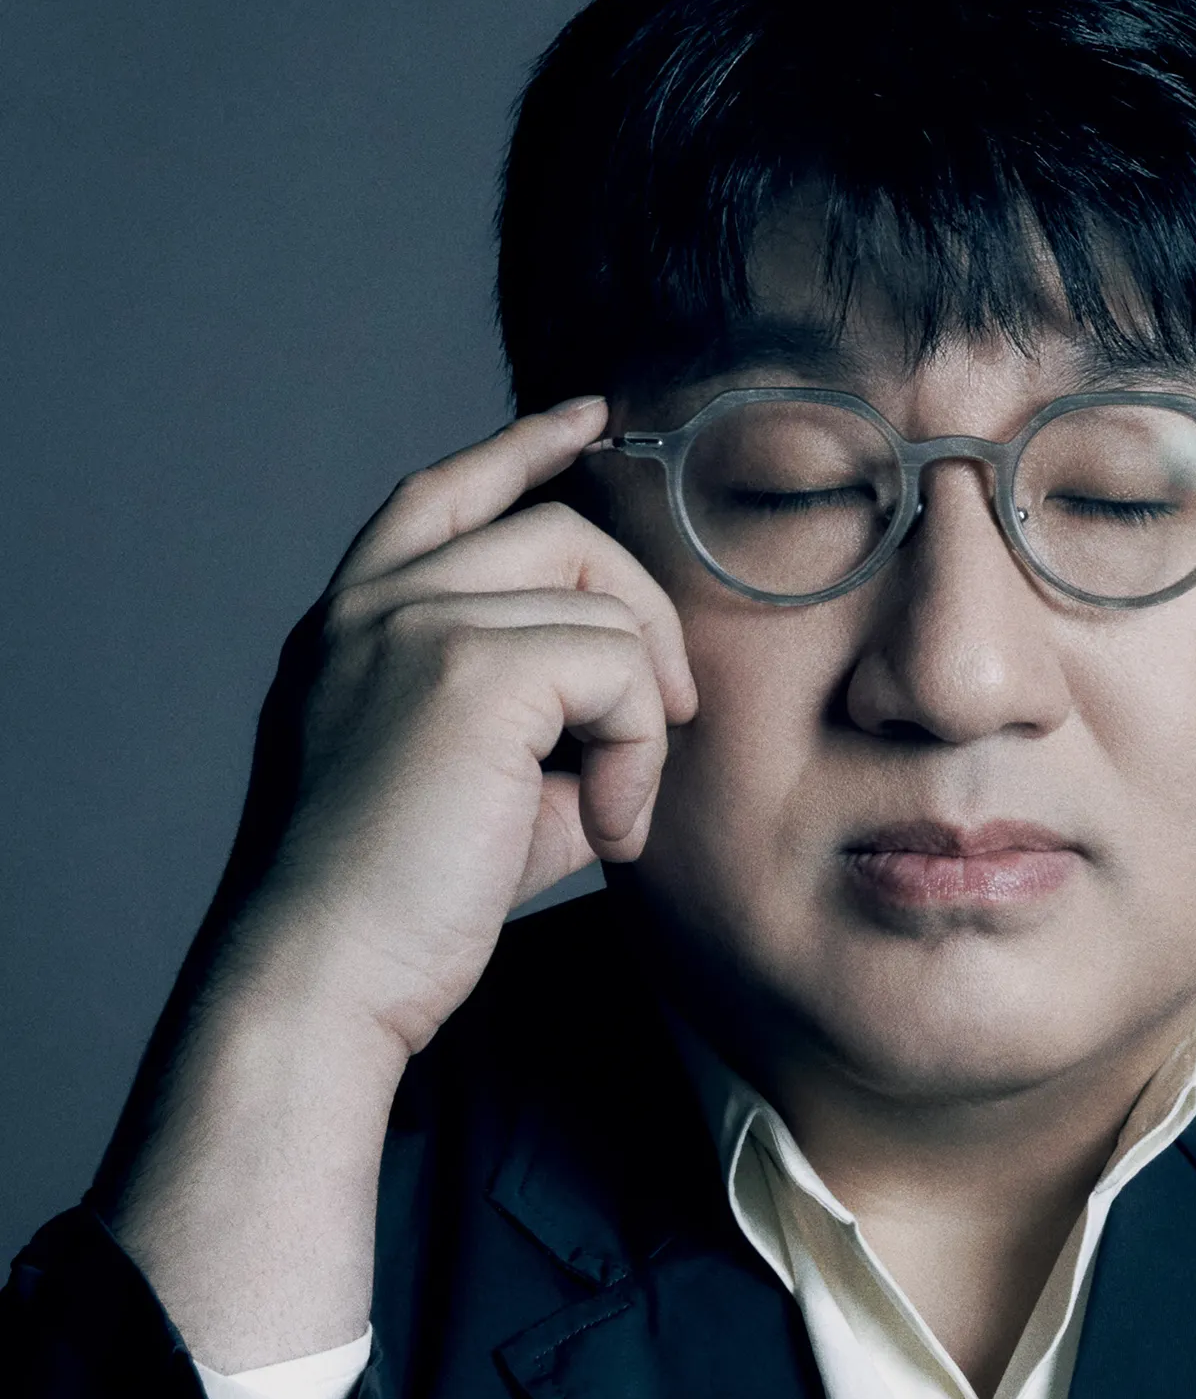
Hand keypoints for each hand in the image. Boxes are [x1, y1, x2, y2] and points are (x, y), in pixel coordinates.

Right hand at [218, 396, 695, 1060]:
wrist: (325, 976)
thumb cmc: (397, 906)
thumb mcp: (473, 785)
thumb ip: (543, 717)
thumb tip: (642, 700)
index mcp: (352, 623)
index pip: (444, 491)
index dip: (522, 447)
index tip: (591, 422)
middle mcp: (373, 605)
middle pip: (561, 531)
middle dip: (644, 617)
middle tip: (668, 722)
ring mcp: (415, 624)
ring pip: (605, 607)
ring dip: (641, 720)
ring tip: (611, 813)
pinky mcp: (468, 671)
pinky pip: (619, 669)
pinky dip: (638, 754)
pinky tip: (607, 827)